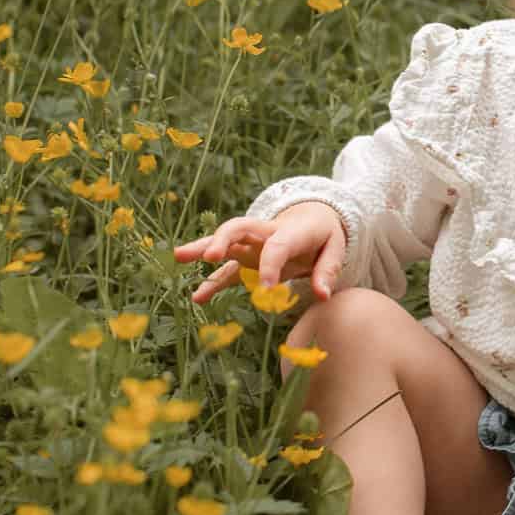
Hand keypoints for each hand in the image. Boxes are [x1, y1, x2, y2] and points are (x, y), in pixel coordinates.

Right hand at [173, 203, 346, 305]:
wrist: (313, 216)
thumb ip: (328, 270)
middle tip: (209, 256)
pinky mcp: (246, 258)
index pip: (276, 246)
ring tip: (178, 256)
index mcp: (291, 231)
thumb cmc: (324, 234)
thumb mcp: (335, 247)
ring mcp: (252, 245)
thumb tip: (322, 296)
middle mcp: (265, 234)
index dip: (270, 267)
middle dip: (222, 240)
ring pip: (224, 243)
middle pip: (239, 228)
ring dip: (202, 248)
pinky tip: (196, 298)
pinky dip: (212, 283)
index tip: (267, 291)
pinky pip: (226, 270)